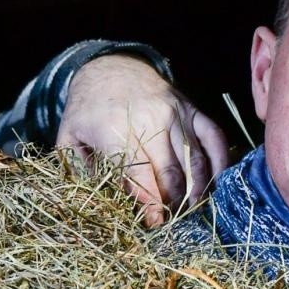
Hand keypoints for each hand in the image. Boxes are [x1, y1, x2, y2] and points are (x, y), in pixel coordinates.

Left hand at [56, 56, 227, 226]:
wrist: (109, 66)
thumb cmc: (87, 109)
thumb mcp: (69, 137)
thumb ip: (80, 170)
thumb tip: (100, 203)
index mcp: (114, 130)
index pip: (138, 175)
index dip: (149, 203)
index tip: (155, 222)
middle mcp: (149, 120)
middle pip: (170, 172)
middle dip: (173, 202)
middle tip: (171, 219)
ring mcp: (174, 113)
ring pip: (194, 159)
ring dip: (196, 189)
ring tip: (191, 209)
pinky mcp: (191, 108)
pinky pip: (214, 137)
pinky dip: (220, 162)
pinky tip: (216, 184)